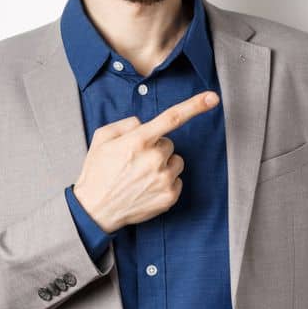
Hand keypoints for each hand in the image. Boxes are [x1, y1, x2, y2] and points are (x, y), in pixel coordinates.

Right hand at [71, 91, 220, 232]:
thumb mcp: (102, 139)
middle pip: (169, 144)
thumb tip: (144, 123)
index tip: (213, 98)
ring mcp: (163, 179)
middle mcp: (154, 159)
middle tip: (135, 162)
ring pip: (176, 162)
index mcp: (138, 141)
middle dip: (156, 149)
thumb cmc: (97, 172)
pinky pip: (177, 180)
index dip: (195, 106)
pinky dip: (165, 182)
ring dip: (163, 165)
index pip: (172, 118)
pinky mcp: (169, 196)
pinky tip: (146, 188)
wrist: (94, 211)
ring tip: (140, 176)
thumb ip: (125, 124)